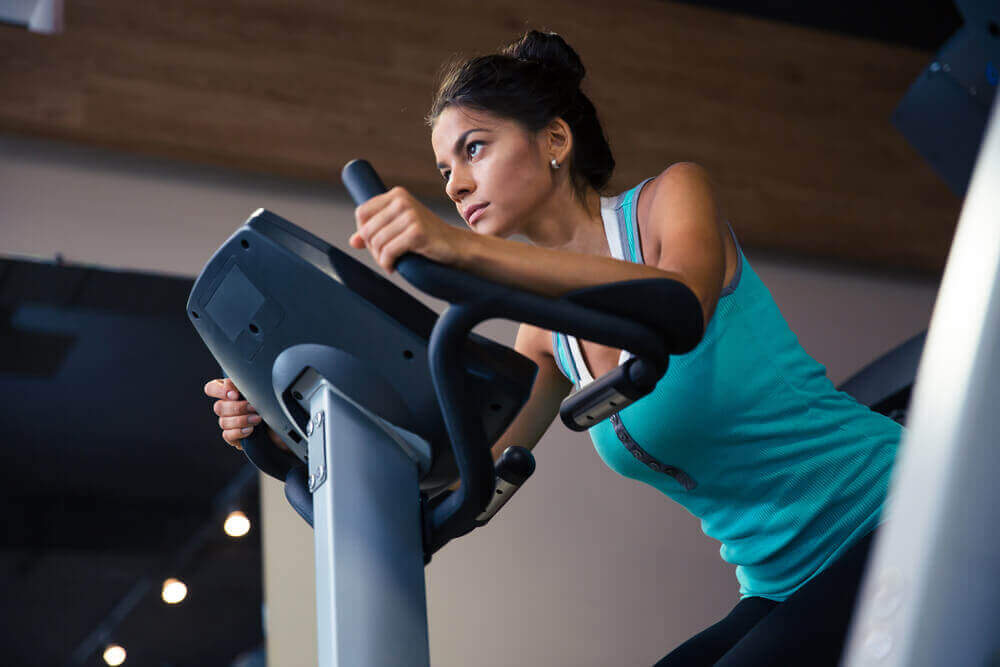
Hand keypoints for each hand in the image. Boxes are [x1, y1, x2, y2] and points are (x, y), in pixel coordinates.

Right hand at [203, 378, 287, 451]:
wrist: (283, 423)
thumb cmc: (271, 402)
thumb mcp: (261, 390)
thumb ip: (246, 385)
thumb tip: (231, 382)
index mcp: (228, 391)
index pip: (212, 388)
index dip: (219, 391)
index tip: (235, 394)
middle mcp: (225, 406)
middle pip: (218, 407)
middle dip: (238, 407)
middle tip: (254, 407)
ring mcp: (228, 422)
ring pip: (223, 422)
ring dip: (241, 420)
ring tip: (258, 419)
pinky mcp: (233, 437)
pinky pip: (228, 435)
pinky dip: (239, 432)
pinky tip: (250, 430)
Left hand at [349, 186, 464, 272]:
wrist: (458, 247)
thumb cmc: (429, 239)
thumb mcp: (400, 230)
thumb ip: (376, 232)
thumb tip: (353, 241)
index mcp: (397, 195)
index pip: (362, 213)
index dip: (363, 232)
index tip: (376, 244)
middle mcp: (402, 201)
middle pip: (367, 230)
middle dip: (373, 249)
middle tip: (385, 258)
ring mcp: (410, 216)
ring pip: (377, 242)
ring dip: (380, 258)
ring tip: (391, 263)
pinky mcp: (416, 232)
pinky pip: (388, 252)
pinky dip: (387, 264)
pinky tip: (394, 267)